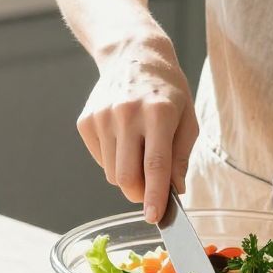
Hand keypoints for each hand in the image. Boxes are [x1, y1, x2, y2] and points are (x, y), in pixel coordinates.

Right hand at [77, 35, 197, 223]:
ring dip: (128, 177)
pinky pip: (101, 159)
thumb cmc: (167, 89)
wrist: (133, 54)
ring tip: (139, 153)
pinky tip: (123, 140)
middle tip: (151, 194)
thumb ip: (181, 156)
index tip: (155, 218)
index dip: (155, 196)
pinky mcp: (86, 121)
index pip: (155, 165)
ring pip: (112, 173)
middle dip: (139, 194)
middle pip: (127, 176)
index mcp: (157, 113)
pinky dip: (114, 161)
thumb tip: (175, 191)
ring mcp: (102, 117)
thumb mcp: (186, 118)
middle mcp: (126, 114)